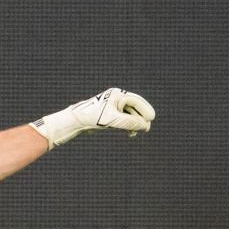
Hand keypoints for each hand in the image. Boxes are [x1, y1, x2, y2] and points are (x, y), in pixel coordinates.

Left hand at [32, 88, 155, 147]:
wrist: (76, 121)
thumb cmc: (93, 117)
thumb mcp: (113, 120)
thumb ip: (130, 122)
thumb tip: (145, 125)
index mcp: (117, 94)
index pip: (136, 101)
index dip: (145, 110)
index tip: (151, 119)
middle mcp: (116, 98)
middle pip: (135, 108)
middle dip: (140, 118)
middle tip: (146, 129)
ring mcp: (113, 107)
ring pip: (130, 115)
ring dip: (134, 124)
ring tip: (136, 133)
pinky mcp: (110, 115)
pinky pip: (124, 119)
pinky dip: (128, 126)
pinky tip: (130, 134)